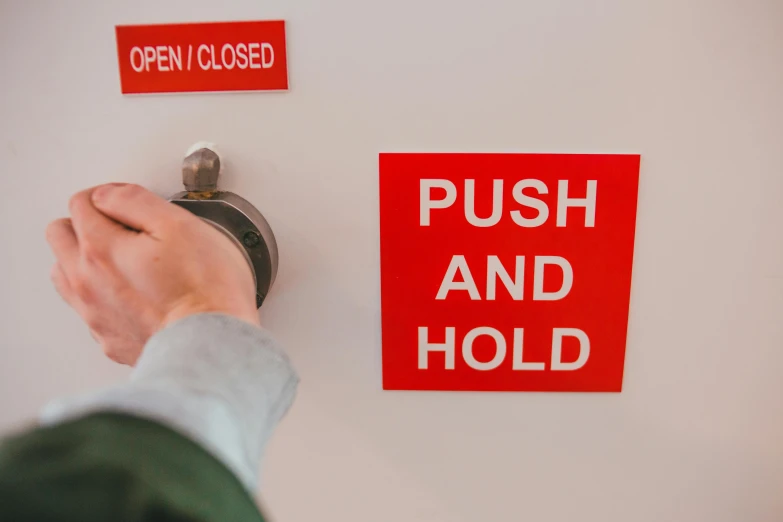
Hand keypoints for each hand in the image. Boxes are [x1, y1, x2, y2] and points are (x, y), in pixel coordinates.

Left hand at [45, 184, 259, 365]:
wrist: (213, 344)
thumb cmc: (206, 289)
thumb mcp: (178, 224)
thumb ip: (134, 200)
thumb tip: (110, 195)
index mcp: (100, 248)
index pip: (80, 202)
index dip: (108, 195)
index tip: (130, 205)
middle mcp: (87, 282)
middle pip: (60, 235)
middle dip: (86, 223)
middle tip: (121, 227)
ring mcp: (95, 314)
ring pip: (64, 273)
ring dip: (84, 260)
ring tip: (121, 259)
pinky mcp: (110, 339)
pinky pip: (88, 309)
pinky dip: (102, 295)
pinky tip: (130, 293)